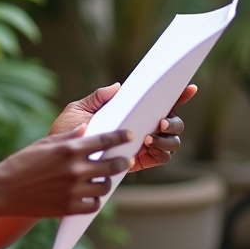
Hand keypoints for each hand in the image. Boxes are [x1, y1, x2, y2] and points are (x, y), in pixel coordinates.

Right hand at [0, 126, 133, 217]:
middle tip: (124, 160)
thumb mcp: (43, 143)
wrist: (2, 191)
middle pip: (112, 165)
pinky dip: (95, 199)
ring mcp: (73, 190)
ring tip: (103, 179)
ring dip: (107, 182)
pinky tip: (90, 194)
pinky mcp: (68, 207)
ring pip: (105, 187)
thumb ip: (68, 136)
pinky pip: (93, 204)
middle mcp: (74, 169)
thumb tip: (86, 128)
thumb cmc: (21, 163)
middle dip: (122, 161)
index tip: (128, 137)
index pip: (105, 140)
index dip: (121, 137)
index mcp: (69, 149)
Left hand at [49, 83, 197, 171]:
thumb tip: (117, 87)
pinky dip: (159, 152)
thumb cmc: (68, 131)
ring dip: (167, 137)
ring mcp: (145, 145)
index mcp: (133, 110)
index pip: (159, 101)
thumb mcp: (79, 110)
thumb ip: (97, 98)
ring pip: (172, 141)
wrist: (59, 160)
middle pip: (173, 122)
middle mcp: (144, 126)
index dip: (178, 95)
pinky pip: (162, 158)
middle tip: (161, 121)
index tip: (190, 87)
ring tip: (150, 136)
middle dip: (174, 120)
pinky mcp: (141, 161)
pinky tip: (146, 147)